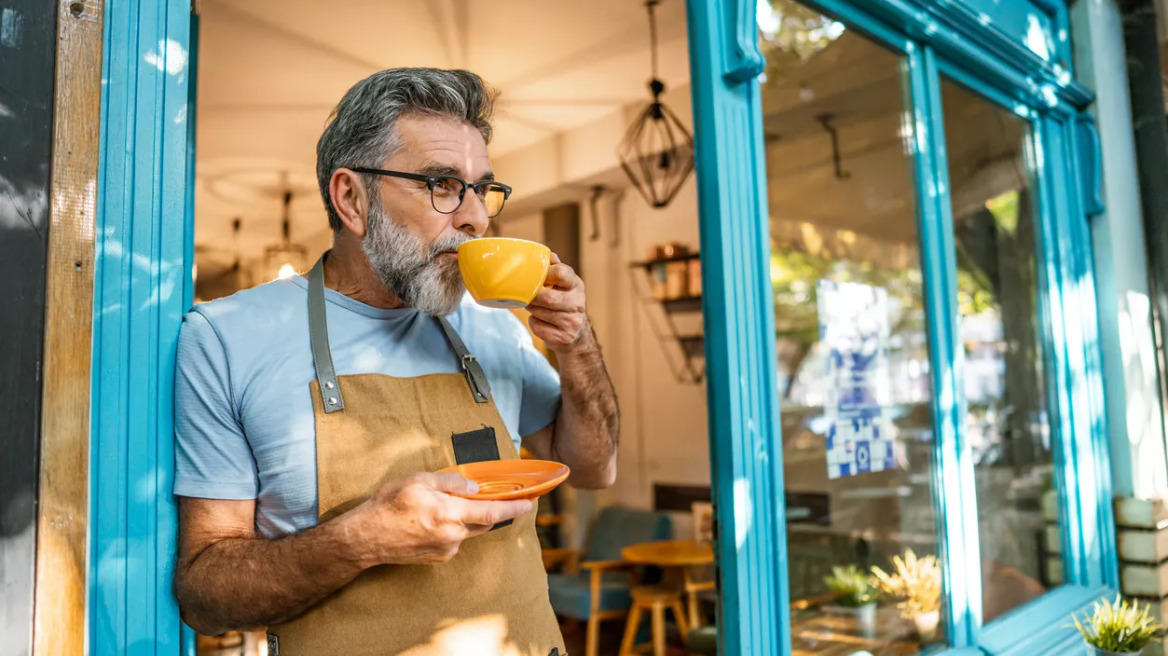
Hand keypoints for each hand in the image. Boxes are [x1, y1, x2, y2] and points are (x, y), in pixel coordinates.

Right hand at [345, 472, 533, 565]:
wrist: (365, 538)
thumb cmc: (388, 506)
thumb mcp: (418, 481)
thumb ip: (450, 482)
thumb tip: (473, 487)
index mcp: (449, 514)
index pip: (491, 511)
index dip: (513, 508)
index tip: (529, 503)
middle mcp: (452, 536)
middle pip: (483, 521)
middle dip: (490, 509)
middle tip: (492, 495)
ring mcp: (446, 550)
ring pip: (468, 530)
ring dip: (465, 517)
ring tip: (441, 505)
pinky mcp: (438, 558)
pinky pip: (455, 539)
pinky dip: (452, 527)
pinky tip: (431, 520)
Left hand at [527, 253, 588, 351]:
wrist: (577, 336)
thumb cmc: (565, 304)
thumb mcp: (565, 285)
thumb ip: (556, 269)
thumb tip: (548, 255)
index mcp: (576, 285)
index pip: (561, 273)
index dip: (545, 274)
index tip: (537, 278)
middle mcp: (577, 304)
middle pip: (547, 298)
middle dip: (533, 297)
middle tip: (528, 297)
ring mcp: (572, 322)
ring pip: (539, 313)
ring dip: (532, 310)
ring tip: (535, 308)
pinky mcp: (563, 337)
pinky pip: (538, 327)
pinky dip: (535, 324)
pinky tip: (541, 322)